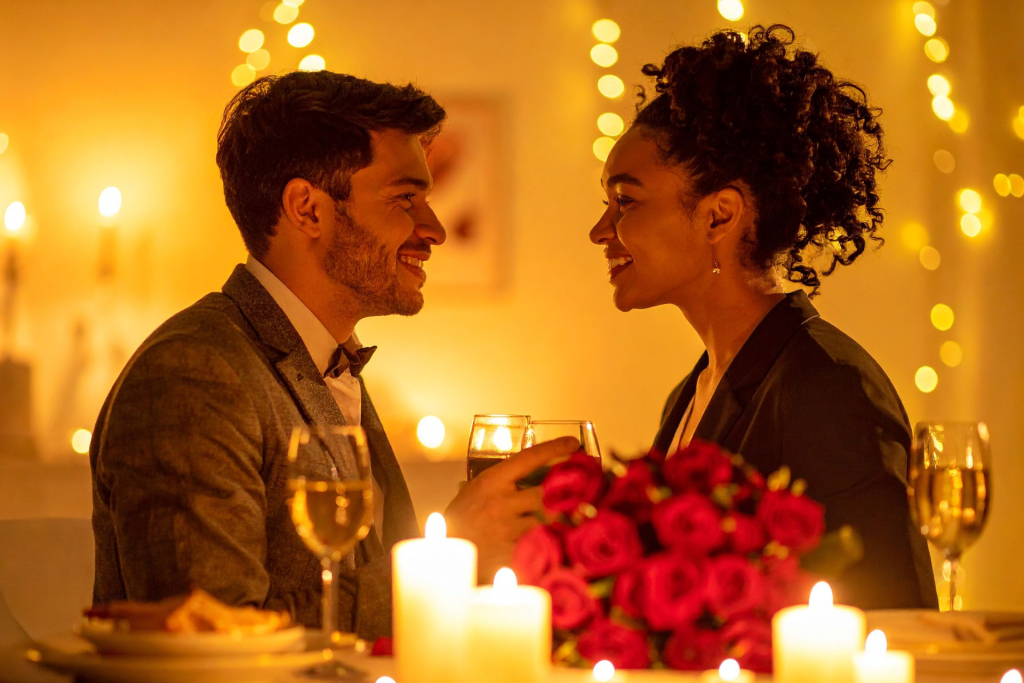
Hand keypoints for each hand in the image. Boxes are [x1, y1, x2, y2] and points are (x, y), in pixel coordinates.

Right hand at [444, 436, 578, 582]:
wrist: (441, 557)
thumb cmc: (459, 521)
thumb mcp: (474, 492)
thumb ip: (501, 483)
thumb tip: (533, 472)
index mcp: (491, 481)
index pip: (529, 458)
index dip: (555, 448)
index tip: (574, 443)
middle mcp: (501, 502)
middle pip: (547, 492)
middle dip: (563, 494)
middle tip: (580, 493)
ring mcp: (507, 529)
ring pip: (547, 520)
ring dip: (554, 522)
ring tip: (564, 523)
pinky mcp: (512, 554)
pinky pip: (539, 545)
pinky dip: (546, 545)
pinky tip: (549, 547)